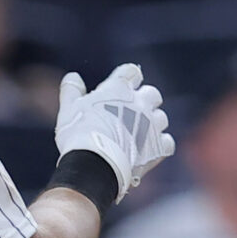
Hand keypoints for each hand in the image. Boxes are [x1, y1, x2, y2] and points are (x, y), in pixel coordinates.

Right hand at [55, 63, 172, 196]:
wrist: (94, 165)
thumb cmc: (79, 134)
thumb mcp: (69, 109)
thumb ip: (71, 91)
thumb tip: (73, 77)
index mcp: (119, 89)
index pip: (132, 72)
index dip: (127, 79)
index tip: (121, 87)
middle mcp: (141, 103)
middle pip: (152, 94)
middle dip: (144, 101)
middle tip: (131, 113)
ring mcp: (152, 125)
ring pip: (161, 118)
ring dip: (152, 124)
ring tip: (136, 135)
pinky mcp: (159, 147)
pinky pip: (167, 143)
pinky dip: (160, 145)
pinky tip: (147, 151)